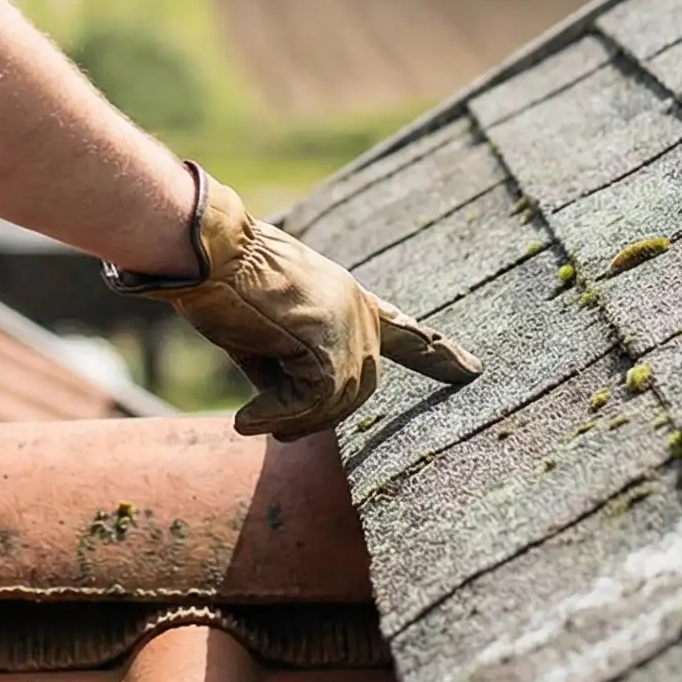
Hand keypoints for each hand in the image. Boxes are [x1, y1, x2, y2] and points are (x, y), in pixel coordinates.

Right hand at [115, 168, 482, 437]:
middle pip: (359, 385)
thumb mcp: (264, 331)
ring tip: (250, 419)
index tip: (472, 370)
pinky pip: (314, 401)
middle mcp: (358, 309)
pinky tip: (246, 417)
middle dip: (318, 416)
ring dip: (292, 419)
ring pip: (338, 398)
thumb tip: (290, 420)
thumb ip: (289, 367)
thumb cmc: (221, 283)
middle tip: (277, 430)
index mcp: (347, 298)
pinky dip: (277, 415)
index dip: (436, 353)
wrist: (209, 251)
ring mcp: (348, 323)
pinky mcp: (329, 341)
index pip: (403, 330)